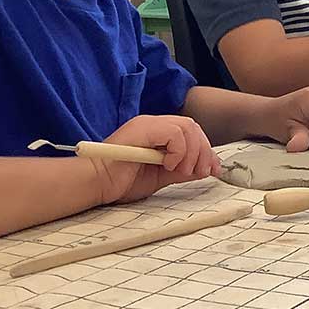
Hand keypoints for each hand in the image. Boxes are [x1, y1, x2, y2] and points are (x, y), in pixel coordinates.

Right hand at [94, 115, 221, 204]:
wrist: (95, 184)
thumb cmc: (120, 182)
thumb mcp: (160, 177)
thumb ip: (182, 171)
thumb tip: (205, 169)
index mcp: (158, 133)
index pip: (191, 133)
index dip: (206, 150)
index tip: (213, 170)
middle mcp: (154, 124)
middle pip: (193, 127)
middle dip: (204, 151)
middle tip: (201, 171)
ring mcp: (147, 124)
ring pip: (187, 127)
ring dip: (192, 152)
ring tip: (182, 170)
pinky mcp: (142, 129)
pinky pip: (174, 133)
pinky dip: (179, 150)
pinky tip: (170, 165)